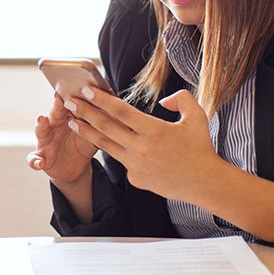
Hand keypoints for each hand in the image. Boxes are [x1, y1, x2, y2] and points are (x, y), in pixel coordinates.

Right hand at [27, 92, 99, 187]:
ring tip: (42, 120)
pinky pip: (35, 159)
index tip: (75, 88)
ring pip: (41, 132)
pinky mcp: (41, 158)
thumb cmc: (83, 145)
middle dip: (56, 107)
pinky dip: (35, 161)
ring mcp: (46, 142)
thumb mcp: (91, 134)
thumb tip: (112, 107)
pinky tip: (38, 163)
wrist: (75, 168)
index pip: (68, 104)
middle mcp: (54, 127)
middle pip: (54, 114)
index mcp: (67, 118)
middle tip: (59, 99)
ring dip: (40, 126)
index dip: (71, 97)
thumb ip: (96, 123)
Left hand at [67, 86, 225, 201]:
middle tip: (68, 102)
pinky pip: (121, 160)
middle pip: (106, 127)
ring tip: (73, 121)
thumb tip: (164, 100)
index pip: (121, 112)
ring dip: (87, 131)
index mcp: (154, 131)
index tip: (86, 91)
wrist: (205, 183)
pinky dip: (114, 149)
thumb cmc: (200, 148)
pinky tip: (104, 141)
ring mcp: (136, 166)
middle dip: (84, 113)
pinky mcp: (135, 179)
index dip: (102, 100)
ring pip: (106, 145)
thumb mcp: (196, 117)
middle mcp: (141, 149)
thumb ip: (181, 99)